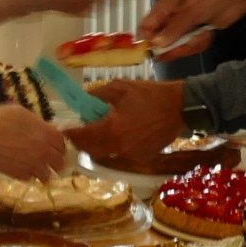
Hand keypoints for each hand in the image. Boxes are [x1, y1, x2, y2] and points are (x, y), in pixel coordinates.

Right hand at [0, 103, 66, 178]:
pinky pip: (31, 178)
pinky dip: (29, 175)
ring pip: (48, 175)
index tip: (53, 143)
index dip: (58, 143)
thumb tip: (42, 126)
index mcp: (47, 134)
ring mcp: (34, 166)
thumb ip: (35, 121)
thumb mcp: (19, 112)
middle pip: (60, 162)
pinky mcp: (21, 176)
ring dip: (44, 171)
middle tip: (47, 157)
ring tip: (36, 166)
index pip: (62, 142)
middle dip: (55, 159)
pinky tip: (21, 168)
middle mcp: (45, 152)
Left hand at [68, 81, 187, 166]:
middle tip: (80, 131)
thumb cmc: (150, 95)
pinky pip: (121, 155)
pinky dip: (115, 147)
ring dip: (99, 145)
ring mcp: (131, 156)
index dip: (71, 133)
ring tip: (100, 130)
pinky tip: (121, 134)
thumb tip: (83, 100)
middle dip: (83, 142)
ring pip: (106, 154)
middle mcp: (118, 147)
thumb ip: (97, 95)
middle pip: (91, 150)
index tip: (65, 129)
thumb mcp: (120, 88)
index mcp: (111, 129)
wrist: (180, 107)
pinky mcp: (142, 158)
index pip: (82, 137)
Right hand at [140, 0, 245, 55]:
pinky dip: (199, 43)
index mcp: (165, 5)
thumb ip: (173, 29)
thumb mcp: (191, 11)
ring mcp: (183, 26)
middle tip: (186, 43)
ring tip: (202, 34)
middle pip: (162, 40)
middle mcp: (171, 16)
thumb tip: (156, 43)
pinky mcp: (194, 33)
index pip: (147, 26)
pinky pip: (190, 46)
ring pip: (177, 46)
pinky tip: (207, 33)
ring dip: (190, 44)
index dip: (147, 40)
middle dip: (175, 45)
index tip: (153, 52)